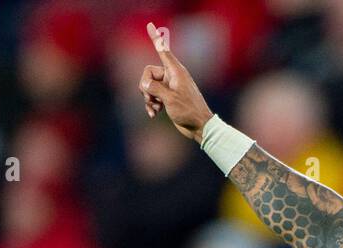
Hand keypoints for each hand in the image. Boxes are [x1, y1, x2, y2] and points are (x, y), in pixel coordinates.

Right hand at [140, 22, 213, 141]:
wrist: (199, 127)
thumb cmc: (188, 111)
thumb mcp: (169, 98)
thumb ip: (154, 88)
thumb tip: (144, 84)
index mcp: (176, 71)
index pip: (163, 51)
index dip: (156, 38)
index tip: (150, 25)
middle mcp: (172, 76)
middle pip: (148, 73)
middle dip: (145, 87)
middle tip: (151, 99)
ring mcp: (169, 87)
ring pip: (148, 86)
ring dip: (148, 98)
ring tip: (155, 108)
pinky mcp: (167, 97)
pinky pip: (152, 96)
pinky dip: (151, 104)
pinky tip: (153, 114)